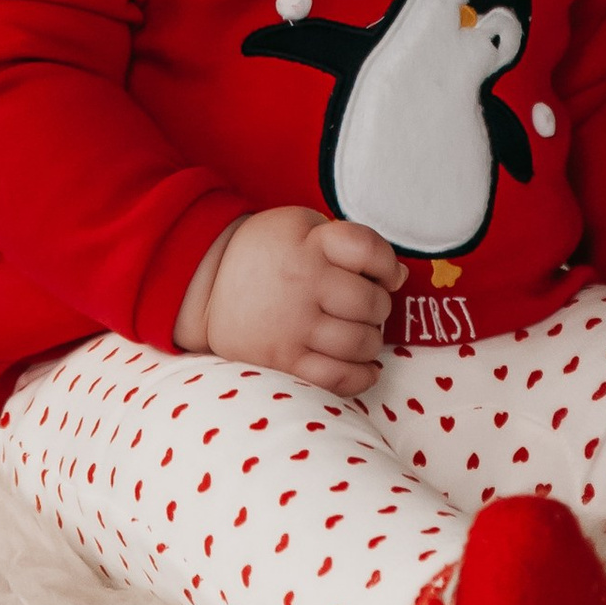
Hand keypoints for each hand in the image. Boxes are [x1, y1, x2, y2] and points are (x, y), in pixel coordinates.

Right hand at [174, 205, 407, 393]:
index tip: (386, 275)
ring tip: (362, 334)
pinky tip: (367, 368)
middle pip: (370, 303)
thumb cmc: (266, 252)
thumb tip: (399, 277)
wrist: (206, 284)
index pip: (369, 251)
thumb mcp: (302, 227)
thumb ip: (351, 243)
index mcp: (310, 244)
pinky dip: (362, 377)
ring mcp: (293, 326)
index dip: (388, 265)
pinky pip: (337, 378)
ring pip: (360, 342)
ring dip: (372, 341)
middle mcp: (303, 284)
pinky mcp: (283, 361)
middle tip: (367, 308)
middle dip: (379, 307)